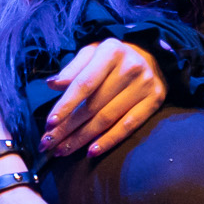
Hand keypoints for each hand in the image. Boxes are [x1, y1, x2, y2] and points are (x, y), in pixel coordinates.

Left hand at [39, 38, 167, 159]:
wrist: (153, 57)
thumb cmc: (113, 58)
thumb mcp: (93, 53)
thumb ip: (73, 69)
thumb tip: (52, 84)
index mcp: (111, 51)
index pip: (84, 83)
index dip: (66, 104)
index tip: (49, 123)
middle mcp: (130, 67)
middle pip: (94, 105)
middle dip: (68, 127)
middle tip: (49, 143)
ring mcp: (144, 85)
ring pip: (107, 119)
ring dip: (82, 138)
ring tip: (62, 150)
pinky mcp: (154, 101)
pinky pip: (128, 126)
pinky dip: (108, 141)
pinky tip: (91, 152)